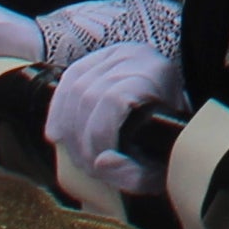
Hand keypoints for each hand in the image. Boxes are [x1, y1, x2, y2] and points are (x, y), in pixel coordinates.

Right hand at [42, 41, 179, 195]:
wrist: (171, 118)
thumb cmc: (167, 142)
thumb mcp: (163, 162)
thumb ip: (137, 174)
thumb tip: (102, 164)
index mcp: (157, 71)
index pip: (115, 99)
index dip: (101, 137)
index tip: (102, 165)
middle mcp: (133, 55)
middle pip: (88, 96)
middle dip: (83, 141)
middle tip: (90, 168)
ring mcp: (111, 54)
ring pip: (74, 91)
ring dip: (70, 133)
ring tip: (81, 157)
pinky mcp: (92, 61)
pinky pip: (64, 84)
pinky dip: (57, 113)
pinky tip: (59, 137)